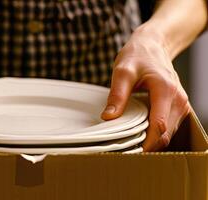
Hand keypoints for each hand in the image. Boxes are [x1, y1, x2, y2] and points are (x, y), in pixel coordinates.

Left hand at [101, 27, 189, 151]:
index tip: (129, 151)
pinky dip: (156, 134)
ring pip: (169, 133)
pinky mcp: (178, 106)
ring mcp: (181, 103)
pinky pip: (169, 127)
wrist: (152, 46)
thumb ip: (117, 95)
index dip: (146, 143)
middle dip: (147, 146)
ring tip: (131, 144)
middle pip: (166, 134)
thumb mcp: (122, 72)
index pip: (159, 126)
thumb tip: (109, 117)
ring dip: (152, 142)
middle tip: (126, 151)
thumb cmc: (138, 56)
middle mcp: (179, 99)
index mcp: (166, 91)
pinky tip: (141, 134)